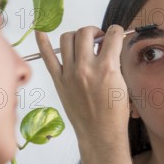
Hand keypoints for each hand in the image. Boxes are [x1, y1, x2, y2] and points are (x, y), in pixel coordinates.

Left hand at [35, 25, 129, 141]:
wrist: (100, 133)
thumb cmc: (114, 113)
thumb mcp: (122, 83)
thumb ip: (115, 62)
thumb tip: (110, 45)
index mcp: (107, 68)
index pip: (113, 36)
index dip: (117, 32)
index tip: (117, 34)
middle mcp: (86, 68)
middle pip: (86, 32)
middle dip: (95, 31)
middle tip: (99, 40)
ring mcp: (69, 74)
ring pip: (67, 38)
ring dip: (77, 36)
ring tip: (83, 43)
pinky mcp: (58, 81)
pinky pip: (46, 56)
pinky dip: (42, 41)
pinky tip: (40, 30)